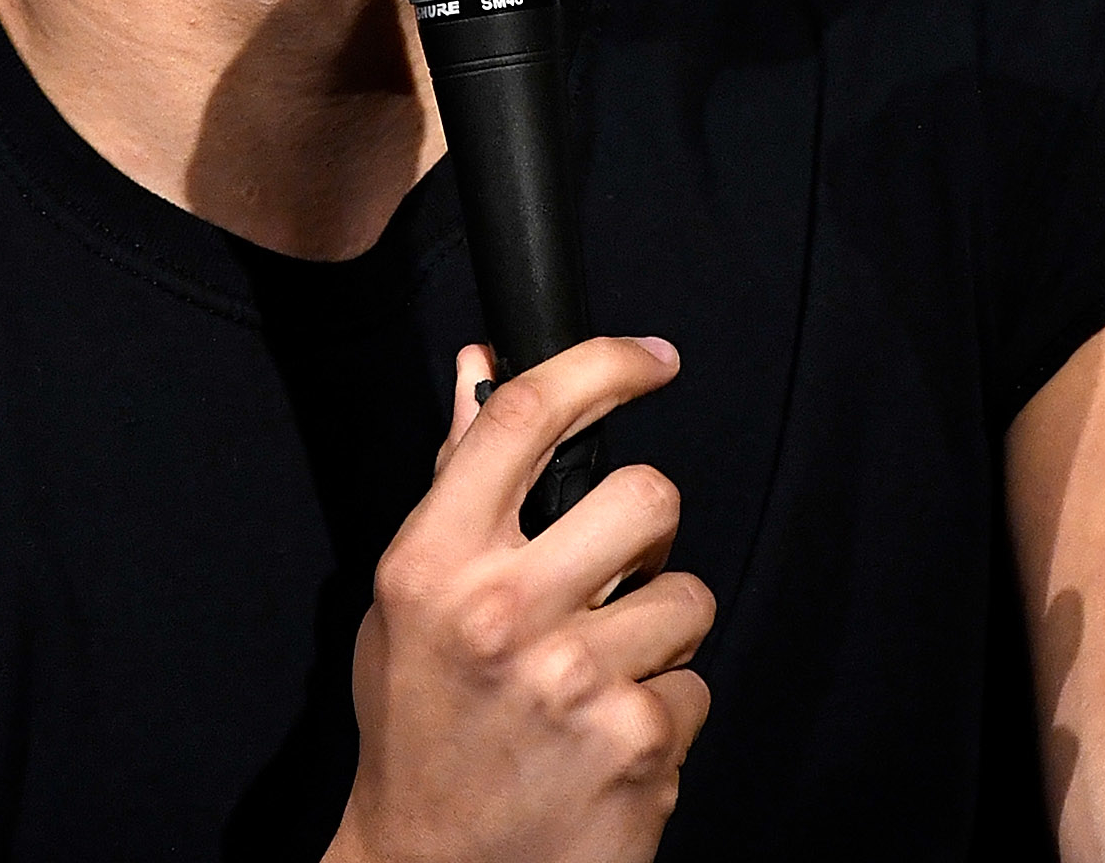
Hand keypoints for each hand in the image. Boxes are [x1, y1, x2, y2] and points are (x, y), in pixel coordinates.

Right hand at [329, 338, 713, 862]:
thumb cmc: (419, 726)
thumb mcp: (409, 596)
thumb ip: (455, 481)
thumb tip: (479, 368)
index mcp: (434, 561)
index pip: (524, 416)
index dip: (602, 364)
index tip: (647, 360)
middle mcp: (503, 610)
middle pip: (646, 494)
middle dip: (648, 528)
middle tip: (616, 568)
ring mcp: (575, 679)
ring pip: (688, 595)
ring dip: (657, 632)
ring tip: (598, 674)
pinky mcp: (636, 744)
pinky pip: (696, 684)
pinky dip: (663, 710)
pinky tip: (607, 738)